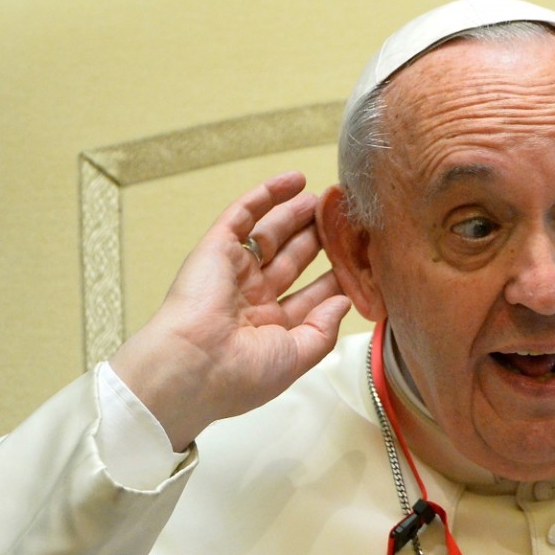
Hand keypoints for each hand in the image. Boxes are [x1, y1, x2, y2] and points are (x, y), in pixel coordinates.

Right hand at [110, 172, 350, 449]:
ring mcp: (233, 272)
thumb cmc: (240, 374)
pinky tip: (292, 181)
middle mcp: (250, 299)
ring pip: (271, 235)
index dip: (334, 279)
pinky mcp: (216, 249)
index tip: (361, 262)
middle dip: (317, 241)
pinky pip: (243, 215)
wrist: (192, 367)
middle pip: (292, 261)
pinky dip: (266, 195)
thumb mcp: (296, 357)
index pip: (308, 297)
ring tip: (324, 199)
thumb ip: (323, 329)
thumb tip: (343, 301)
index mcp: (268, 329)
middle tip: (343, 222)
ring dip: (296, 215)